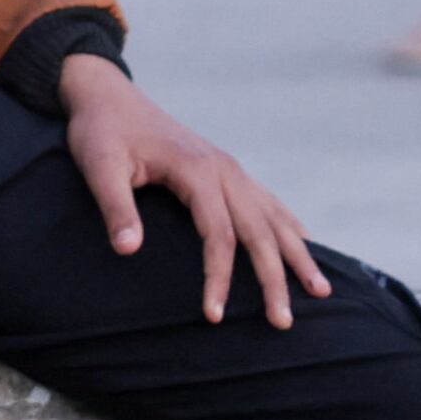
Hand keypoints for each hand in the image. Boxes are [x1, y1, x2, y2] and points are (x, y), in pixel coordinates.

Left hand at [59, 54, 327, 328]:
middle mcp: (224, 169)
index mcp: (197, 169)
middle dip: (274, 278)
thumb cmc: (100, 132)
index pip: (219, 234)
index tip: (215, 316)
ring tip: (322, 291)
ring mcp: (230, 168)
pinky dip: (290, 227)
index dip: (219, 277)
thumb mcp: (98, 166)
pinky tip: (306, 246)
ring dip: (298, 255)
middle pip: (259, 231)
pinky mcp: (227, 170)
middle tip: (284, 322)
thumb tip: (128, 250)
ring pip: (274, 217)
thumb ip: (115, 207)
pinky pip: (269, 202)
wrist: (108, 96)